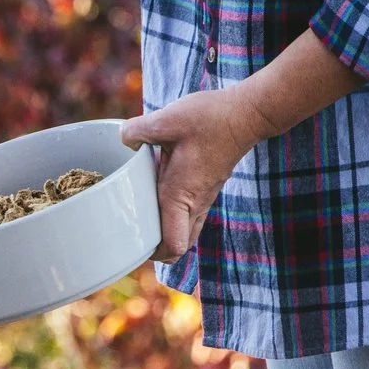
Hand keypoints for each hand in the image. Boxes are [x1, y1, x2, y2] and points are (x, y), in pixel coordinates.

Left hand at [121, 87, 271, 260]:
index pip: (172, 246)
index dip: (152, 253)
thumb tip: (123, 139)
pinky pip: (190, 216)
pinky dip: (174, 215)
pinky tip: (158, 190)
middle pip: (178, 247)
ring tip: (142, 213)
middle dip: (155, 248)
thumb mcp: (167, 120)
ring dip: (165, 232)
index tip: (131, 241)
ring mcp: (205, 199)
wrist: (246, 115)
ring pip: (185, 233)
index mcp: (180, 195)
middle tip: (132, 230)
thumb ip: (137, 131)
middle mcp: (194, 203)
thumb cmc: (210, 119)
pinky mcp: (208, 189)